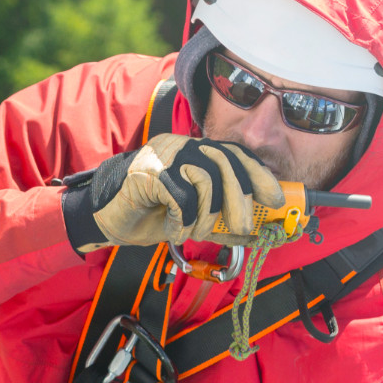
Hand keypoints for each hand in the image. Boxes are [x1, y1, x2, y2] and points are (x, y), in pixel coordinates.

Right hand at [60, 135, 283, 251]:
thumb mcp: (195, 221)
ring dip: (205, 217)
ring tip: (191, 232)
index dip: (260, 175)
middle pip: (226, 165)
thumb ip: (225, 225)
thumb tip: (261, 235)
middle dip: (241, 201)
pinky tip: (171, 229)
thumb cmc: (151, 215)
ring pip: (206, 181)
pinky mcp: (148, 172)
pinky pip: (182, 197)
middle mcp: (181, 147)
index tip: (277, 200)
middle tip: (244, 228)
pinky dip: (183, 221)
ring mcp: (163, 156)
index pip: (236, 154)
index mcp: (195, 152)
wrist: (105, 219)